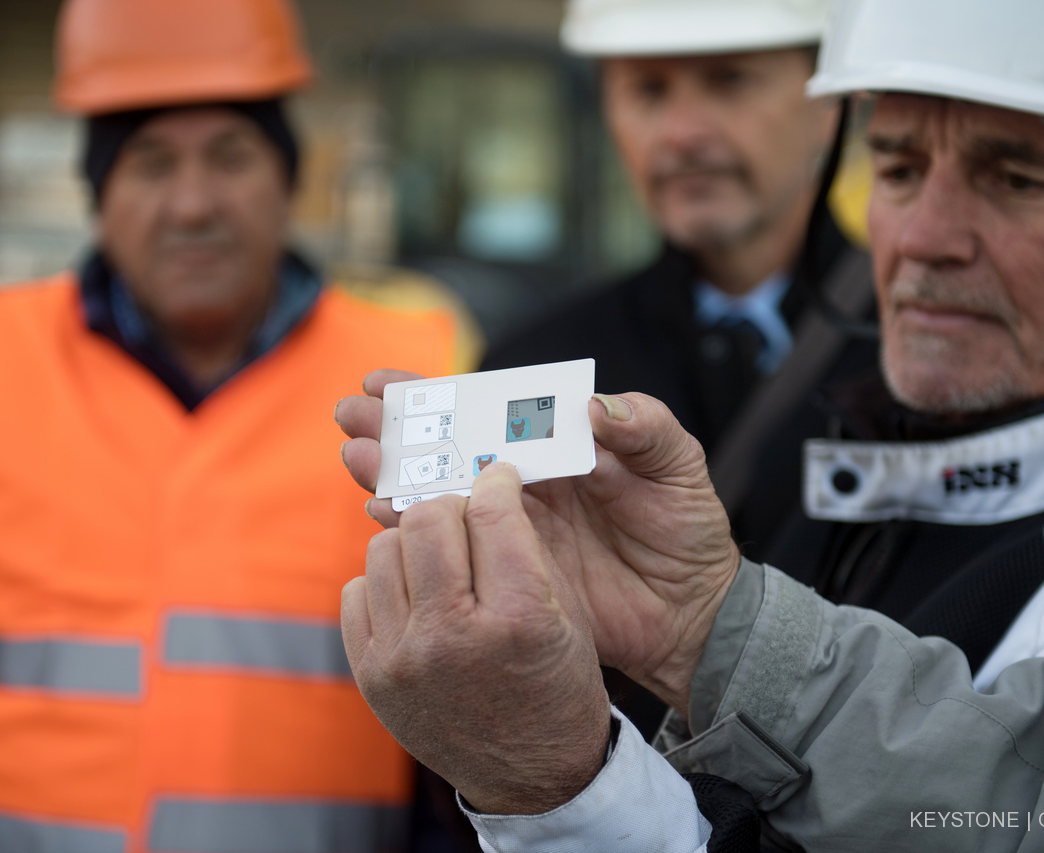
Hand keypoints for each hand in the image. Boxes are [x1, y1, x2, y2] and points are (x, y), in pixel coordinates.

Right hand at [337, 372, 740, 711]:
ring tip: (355, 456)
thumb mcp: (679, 468)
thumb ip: (646, 429)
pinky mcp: (507, 572)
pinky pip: (452, 548)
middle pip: (449, 446)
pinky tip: (381, 513)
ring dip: (393, 474)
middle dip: (397, 429)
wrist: (693, 613)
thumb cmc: (689, 529)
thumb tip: (597, 407)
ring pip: (438, 493)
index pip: (489, 408)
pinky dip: (414, 530)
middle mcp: (522, 482)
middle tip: (350, 414)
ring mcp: (510, 528)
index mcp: (556, 446)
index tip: (389, 384)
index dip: (439, 395)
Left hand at [341, 463, 610, 814]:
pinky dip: (387, 586)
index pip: (491, 512)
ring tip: (442, 566)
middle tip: (468, 522)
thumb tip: (482, 484)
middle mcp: (452, 639)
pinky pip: (357, 591)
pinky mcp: (371, 677)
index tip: (497, 479)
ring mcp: (402, 660)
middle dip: (453, 510)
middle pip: (428, 520)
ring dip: (416, 545)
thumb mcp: (564, 610)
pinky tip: (417, 602)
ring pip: (385, 547)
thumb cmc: (556, 682)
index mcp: (518, 618)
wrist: (532, 773)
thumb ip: (524, 544)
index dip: (496, 483)